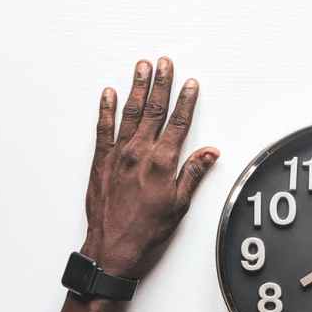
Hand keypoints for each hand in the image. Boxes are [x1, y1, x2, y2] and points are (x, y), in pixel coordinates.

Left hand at [80, 57, 219, 278]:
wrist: (113, 248)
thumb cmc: (147, 231)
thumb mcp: (180, 205)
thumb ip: (193, 174)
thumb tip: (210, 153)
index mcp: (162, 164)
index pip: (178, 124)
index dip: (186, 102)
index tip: (191, 84)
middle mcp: (139, 154)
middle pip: (153, 111)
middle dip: (161, 85)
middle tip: (165, 63)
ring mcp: (118, 155)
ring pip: (129, 113)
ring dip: (136, 88)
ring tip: (142, 67)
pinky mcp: (101, 161)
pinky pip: (103, 128)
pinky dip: (106, 109)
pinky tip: (109, 93)